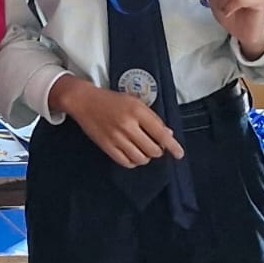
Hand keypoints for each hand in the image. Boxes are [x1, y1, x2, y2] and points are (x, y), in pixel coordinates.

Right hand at [50, 76, 183, 168]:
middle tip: (155, 145)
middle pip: (153, 150)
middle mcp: (128, 125)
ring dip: (146, 157)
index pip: (161, 133)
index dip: (172, 146)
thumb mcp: (134, 102)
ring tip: (143, 149)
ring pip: (141, 158)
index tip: (179, 154)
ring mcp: (116, 138)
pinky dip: (134, 161)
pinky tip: (133, 154)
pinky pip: (126, 162)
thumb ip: (152, 118)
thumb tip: (168, 134)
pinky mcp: (107, 146)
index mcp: (137, 111)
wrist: (84, 101)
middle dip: (158, 151)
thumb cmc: (111, 100)